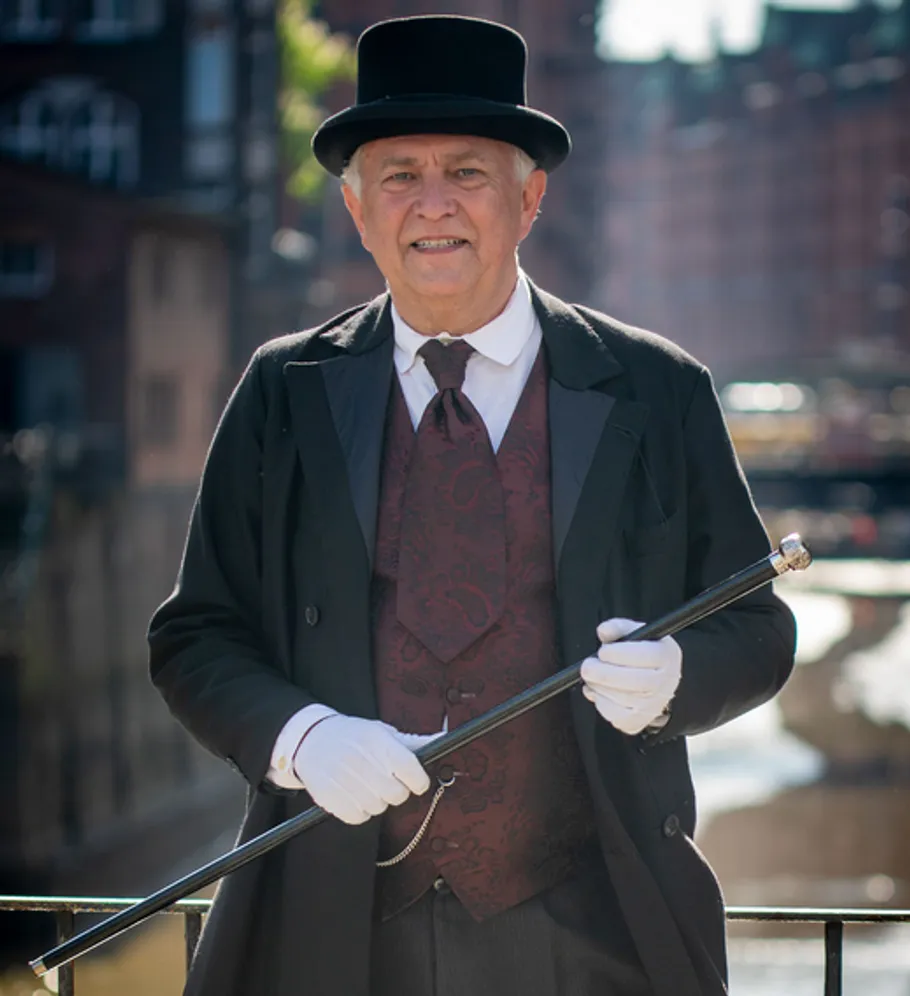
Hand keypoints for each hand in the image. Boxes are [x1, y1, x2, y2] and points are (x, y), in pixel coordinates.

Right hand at [293, 714, 430, 824]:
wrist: (312, 739)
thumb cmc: (355, 737)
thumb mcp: (383, 732)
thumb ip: (414, 742)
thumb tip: (444, 736)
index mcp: (378, 741)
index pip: (411, 770)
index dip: (418, 780)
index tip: (415, 780)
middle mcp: (360, 759)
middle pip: (397, 795)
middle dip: (396, 791)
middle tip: (385, 780)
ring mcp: (342, 779)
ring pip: (378, 808)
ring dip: (377, 800)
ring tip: (365, 784)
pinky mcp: (329, 797)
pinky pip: (358, 817)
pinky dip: (360, 810)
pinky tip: (353, 794)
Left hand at [580, 618, 681, 735]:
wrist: (655, 681)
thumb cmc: (642, 654)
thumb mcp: (636, 634)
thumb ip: (619, 628)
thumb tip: (604, 631)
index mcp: (667, 656)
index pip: (647, 656)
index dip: (620, 654)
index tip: (603, 651)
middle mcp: (665, 682)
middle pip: (635, 681)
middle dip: (604, 673)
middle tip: (587, 667)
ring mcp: (653, 705)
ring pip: (622, 699)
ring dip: (599, 687)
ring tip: (592, 677)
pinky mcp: (638, 721)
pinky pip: (615, 716)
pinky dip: (601, 703)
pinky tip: (599, 691)